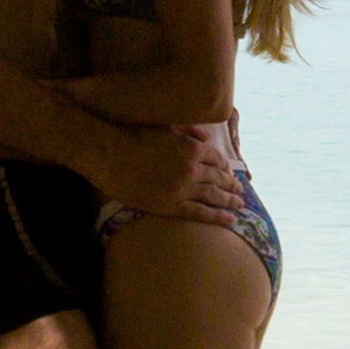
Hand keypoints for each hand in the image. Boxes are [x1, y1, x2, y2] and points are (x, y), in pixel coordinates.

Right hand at [86, 118, 245, 223]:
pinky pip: (201, 213)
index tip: (231, 174)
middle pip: (220, 179)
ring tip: (241, 206)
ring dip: (231, 202)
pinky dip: (218, 217)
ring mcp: (183, 188)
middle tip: (241, 193)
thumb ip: (188, 130)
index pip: (217, 160)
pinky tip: (230, 221)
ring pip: (215, 197)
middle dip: (233, 186)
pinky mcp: (171, 205)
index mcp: (192, 148)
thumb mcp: (164, 127)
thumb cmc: (132, 136)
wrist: (108, 155)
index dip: (226, 168)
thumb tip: (206, 135)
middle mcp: (192, 168)